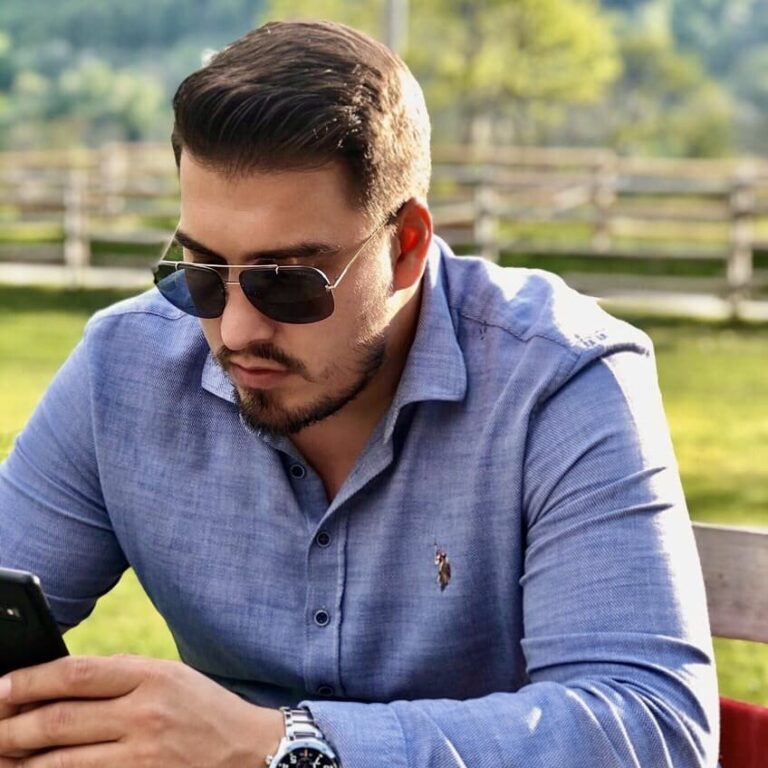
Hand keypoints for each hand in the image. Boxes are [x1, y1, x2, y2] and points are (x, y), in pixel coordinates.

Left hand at [0, 655, 284, 766]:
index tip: (0, 687)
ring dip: (20, 761)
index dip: (30, 681)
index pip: (77, 673)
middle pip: (59, 720)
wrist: (250, 751)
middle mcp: (145, 713)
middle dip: (12, 726)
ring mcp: (142, 755)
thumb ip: (119, 677)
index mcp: (152, 675)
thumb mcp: (169, 676)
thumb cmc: (204, 708)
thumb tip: (56, 684)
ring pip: (60, 761)